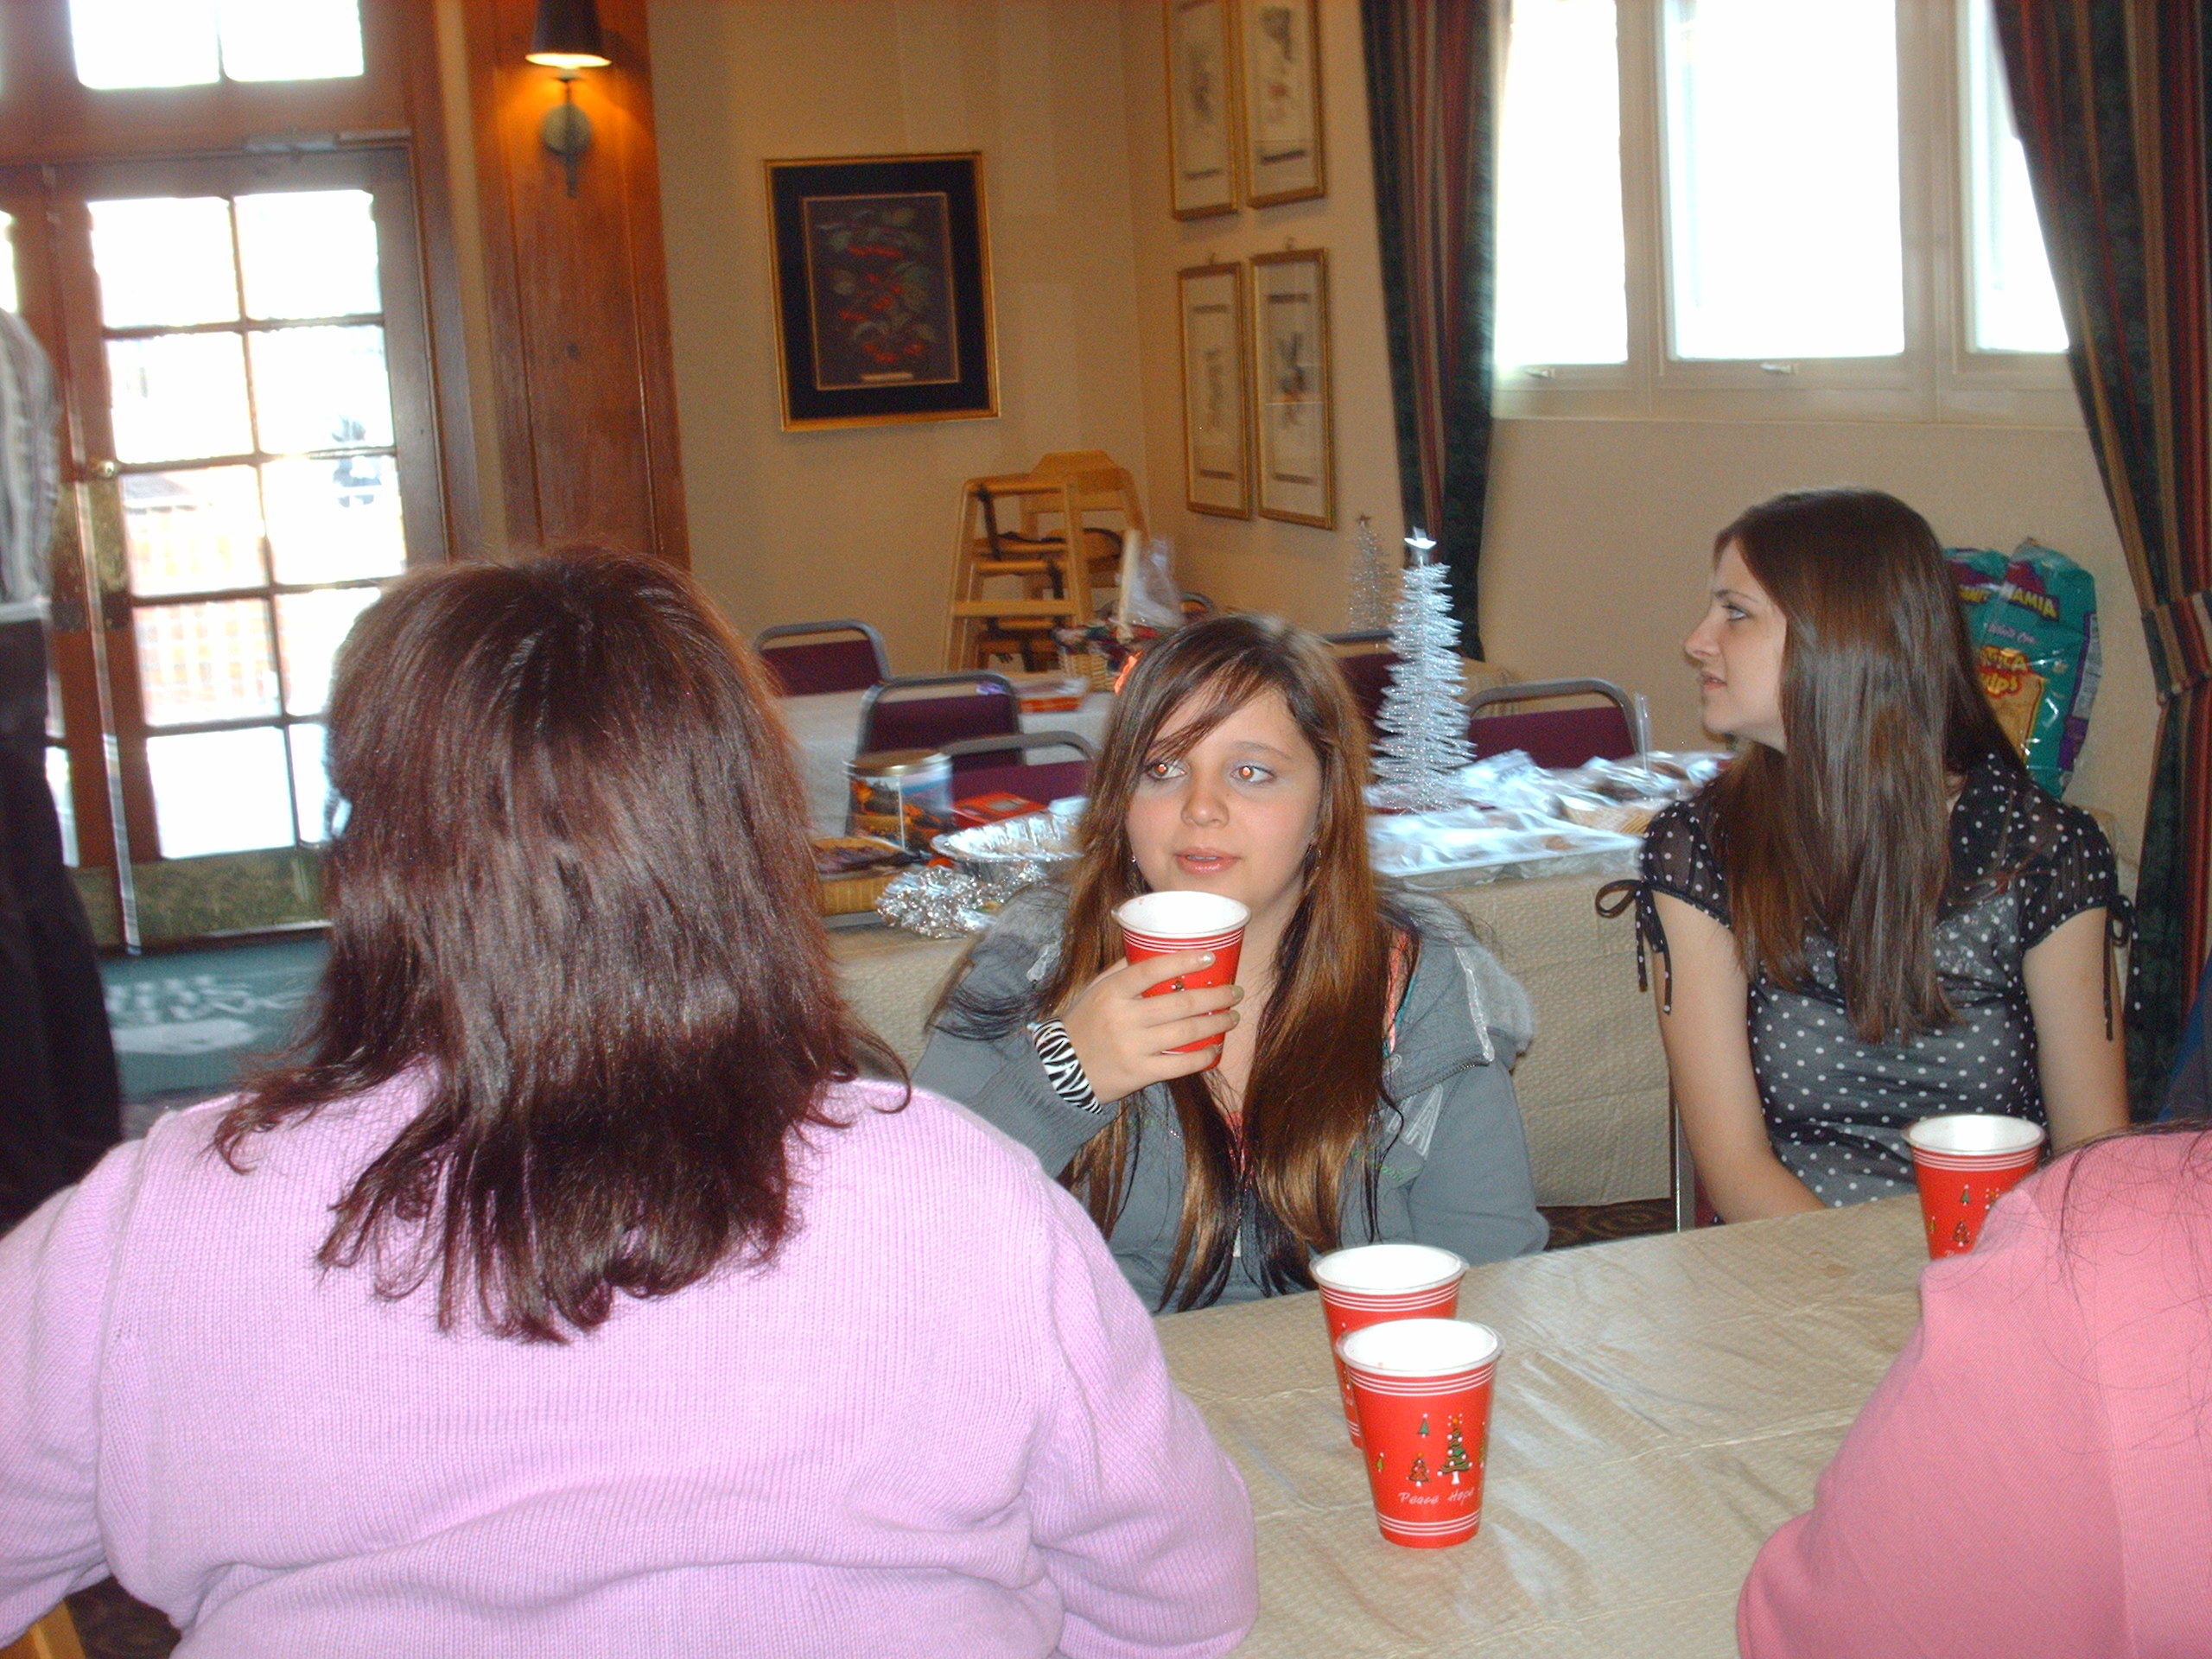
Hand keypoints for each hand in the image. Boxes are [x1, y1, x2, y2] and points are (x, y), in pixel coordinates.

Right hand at [1057, 949, 1242, 1104]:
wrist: (1061, 1071)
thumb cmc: (1083, 1024)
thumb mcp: (1095, 991)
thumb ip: (1122, 971)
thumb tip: (1153, 948)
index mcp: (1111, 992)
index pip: (1151, 969)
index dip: (1183, 961)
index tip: (1210, 957)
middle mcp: (1123, 1018)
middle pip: (1180, 1003)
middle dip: (1215, 997)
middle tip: (1235, 992)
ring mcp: (1132, 1047)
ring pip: (1185, 1033)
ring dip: (1216, 1024)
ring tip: (1232, 1017)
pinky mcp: (1139, 1073)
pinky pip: (1180, 1065)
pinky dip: (1202, 1056)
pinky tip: (1215, 1049)